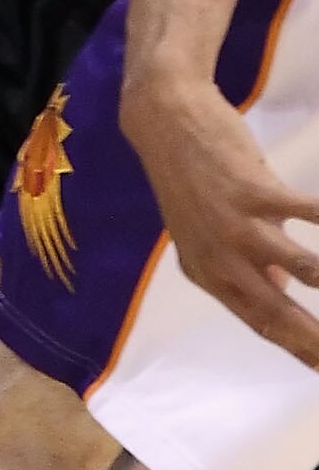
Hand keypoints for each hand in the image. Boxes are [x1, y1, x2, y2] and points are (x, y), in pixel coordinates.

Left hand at [124, 84, 318, 371]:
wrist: (165, 122)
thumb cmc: (194, 179)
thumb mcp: (208, 234)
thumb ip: (246, 266)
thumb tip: (282, 291)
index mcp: (209, 274)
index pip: (257, 322)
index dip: (293, 347)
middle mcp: (219, 258)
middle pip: (275, 310)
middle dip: (312, 337)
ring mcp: (234, 225)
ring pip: (294, 265)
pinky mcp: (250, 190)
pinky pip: (304, 211)